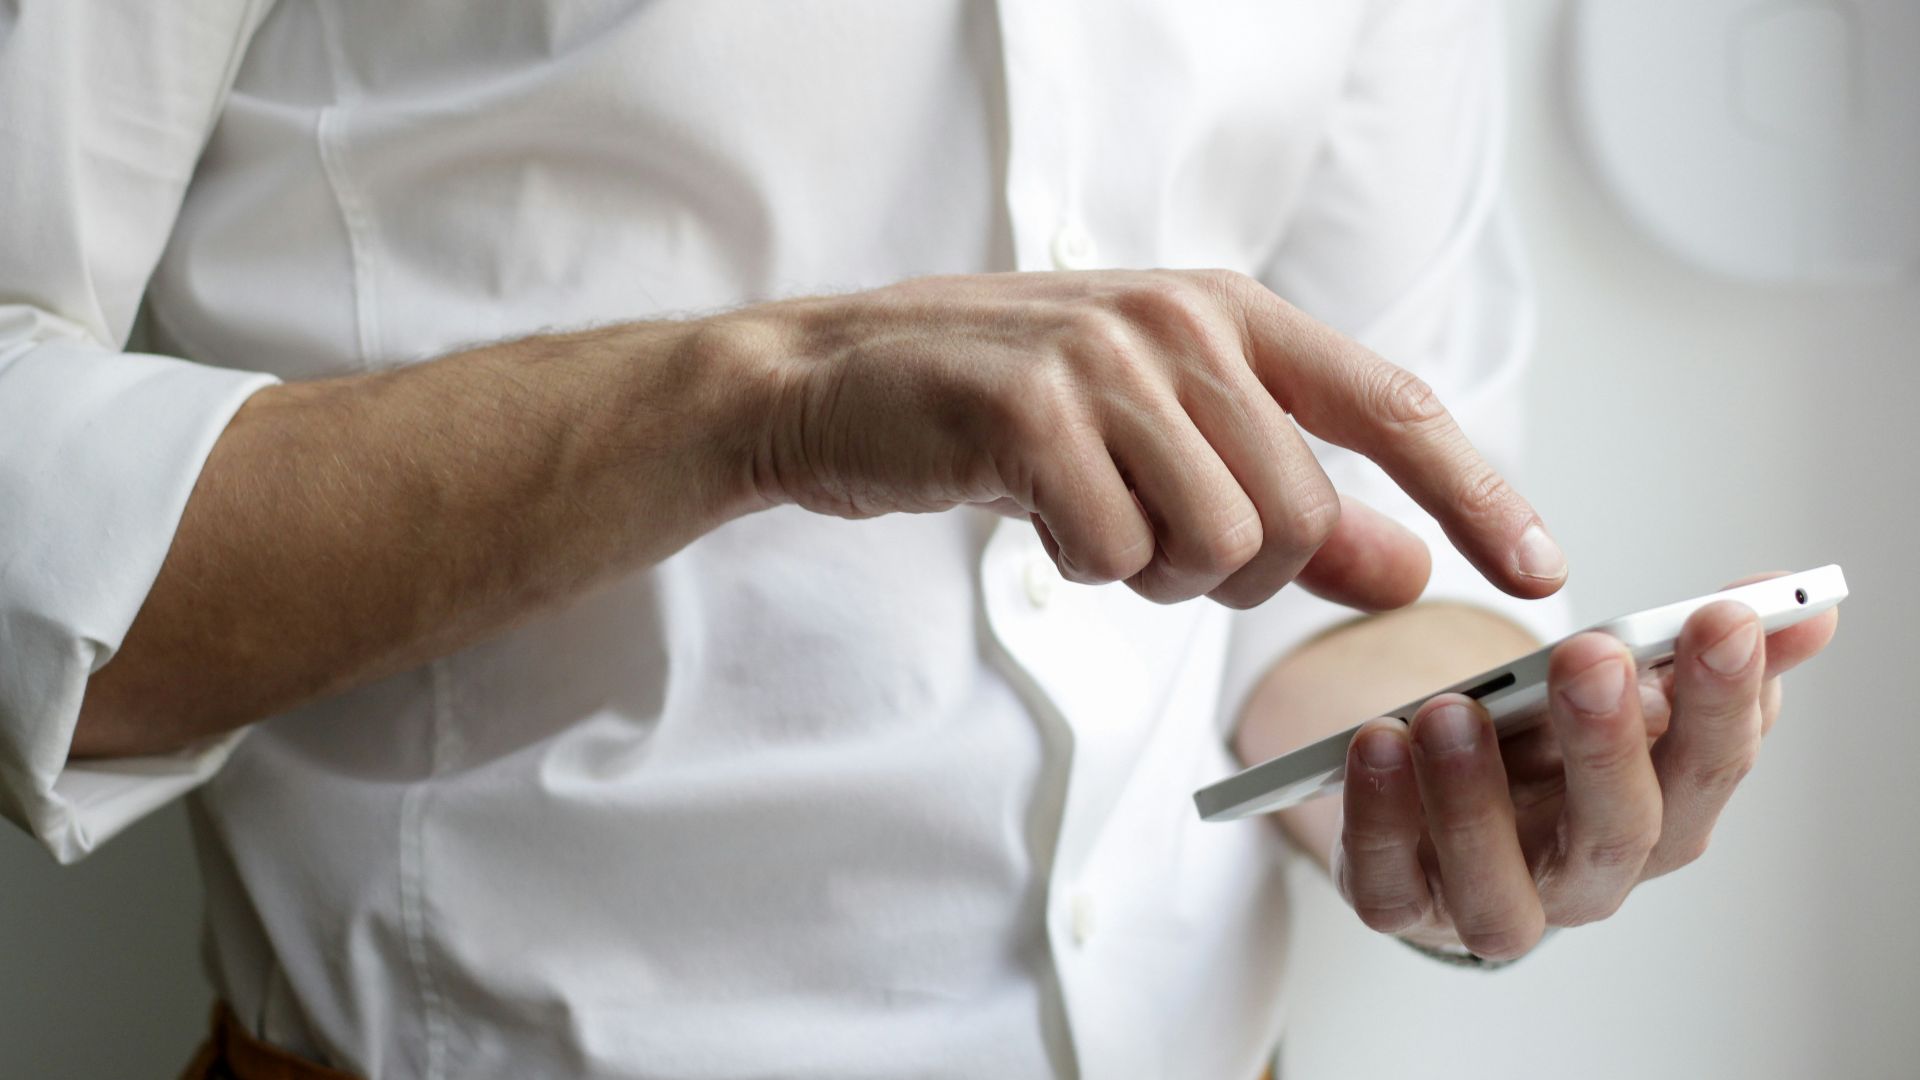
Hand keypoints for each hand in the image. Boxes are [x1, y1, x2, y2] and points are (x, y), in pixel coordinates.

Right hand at [729, 270, 1566, 609]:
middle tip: (1151, 541)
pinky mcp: (1029, 411)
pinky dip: (1082, 568)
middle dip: (1235, 571)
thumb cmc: (1007, 410)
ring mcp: (1104, 359)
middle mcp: (1182, 321)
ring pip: (1216, 543)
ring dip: (1153, 572)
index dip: (1476, 493)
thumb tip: (1407, 568)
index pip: (1393, 407)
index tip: (1540, 570)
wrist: (836, 381)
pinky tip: (1034, 513)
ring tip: (1089, 517)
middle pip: (1297, 514)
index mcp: (1230, 313)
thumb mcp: (1162, 440)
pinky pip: (1115, 554)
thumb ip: (1291, 502)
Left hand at [1331, 574, 1840, 958]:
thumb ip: (1697, 650)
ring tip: (1451, 710)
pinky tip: (1375, 743)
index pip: (1711, 768)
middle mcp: (1585, 877)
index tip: (1721, 617)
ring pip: (1499, 888)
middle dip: (1608, 744)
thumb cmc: (1543, 749)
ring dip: (1475, 799)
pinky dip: (1378, 821)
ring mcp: (1490, 901)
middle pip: (1617, 834)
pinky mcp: (1402, 905)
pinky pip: (1387, 886)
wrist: (1440, 804)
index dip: (1724, 699)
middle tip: (1591, 657)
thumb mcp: (1618, 690)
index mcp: (1659, 816)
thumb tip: (1805, 606)